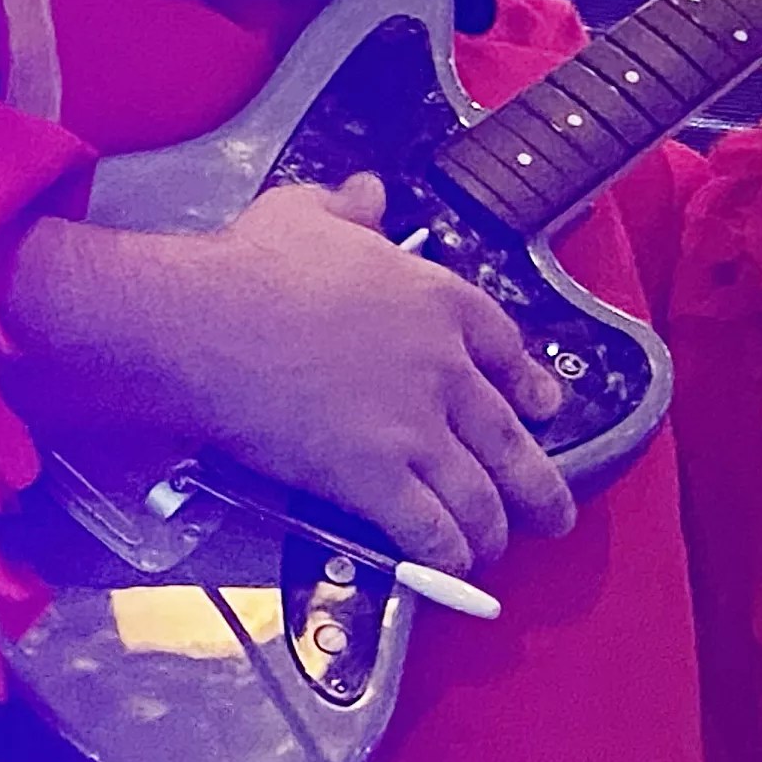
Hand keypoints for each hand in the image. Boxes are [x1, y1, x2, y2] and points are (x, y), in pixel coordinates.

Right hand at [4, 175, 575, 573]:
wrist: (207, 323)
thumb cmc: (251, 262)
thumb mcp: (309, 212)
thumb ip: (351, 206)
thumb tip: (372, 192)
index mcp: (438, 299)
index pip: (507, 347)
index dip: (530, 385)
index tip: (543, 408)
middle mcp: (443, 367)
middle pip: (510, 437)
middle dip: (539, 484)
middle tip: (553, 511)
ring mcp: (415, 428)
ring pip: (480, 495)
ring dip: (493, 531)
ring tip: (493, 549)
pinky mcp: (376, 479)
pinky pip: (432, 531)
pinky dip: (449, 557)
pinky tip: (452, 570)